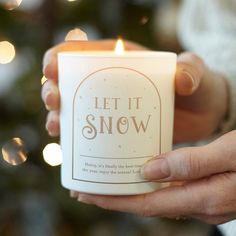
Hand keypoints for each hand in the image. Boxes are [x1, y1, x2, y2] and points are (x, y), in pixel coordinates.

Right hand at [41, 42, 227, 141]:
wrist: (200, 113)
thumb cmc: (195, 87)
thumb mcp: (193, 74)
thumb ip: (191, 70)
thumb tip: (181, 81)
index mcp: (119, 63)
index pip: (80, 54)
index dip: (59, 58)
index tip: (51, 69)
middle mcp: (107, 86)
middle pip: (68, 85)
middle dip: (52, 92)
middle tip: (55, 102)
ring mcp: (109, 111)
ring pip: (73, 113)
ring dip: (58, 120)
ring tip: (57, 128)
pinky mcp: (115, 132)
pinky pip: (89, 137)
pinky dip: (76, 145)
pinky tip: (72, 154)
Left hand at [76, 130, 235, 223]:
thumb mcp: (229, 153)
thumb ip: (191, 164)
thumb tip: (150, 171)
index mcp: (202, 197)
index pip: (146, 204)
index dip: (114, 201)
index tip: (87, 194)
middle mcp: (197, 203)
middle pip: (145, 204)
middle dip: (114, 198)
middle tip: (86, 189)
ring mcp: (200, 198)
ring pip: (155, 198)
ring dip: (129, 192)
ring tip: (106, 181)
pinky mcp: (201, 189)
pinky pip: (167, 191)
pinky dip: (148, 186)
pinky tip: (140, 176)